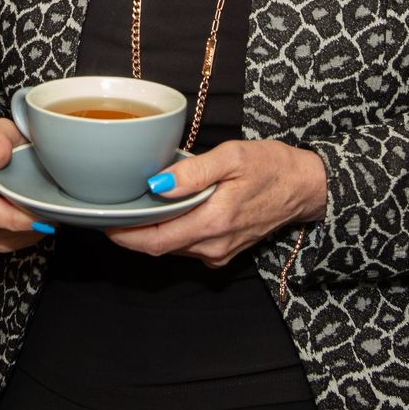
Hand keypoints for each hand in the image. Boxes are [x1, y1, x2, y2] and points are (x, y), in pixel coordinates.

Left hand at [105, 139, 326, 268]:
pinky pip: (188, 246)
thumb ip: (194, 173)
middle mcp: (214, 245)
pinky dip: (169, 232)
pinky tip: (162, 212)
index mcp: (213, 222)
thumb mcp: (233, 157)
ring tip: (130, 207)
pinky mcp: (225, 250)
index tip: (103, 220)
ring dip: (149, 233)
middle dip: (129, 234)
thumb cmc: (271, 166)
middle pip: (159, 247)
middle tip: (108, 212)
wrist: (305, 186)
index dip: (124, 235)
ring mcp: (220, 252)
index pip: (155, 241)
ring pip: (172, 248)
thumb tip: (157, 184)